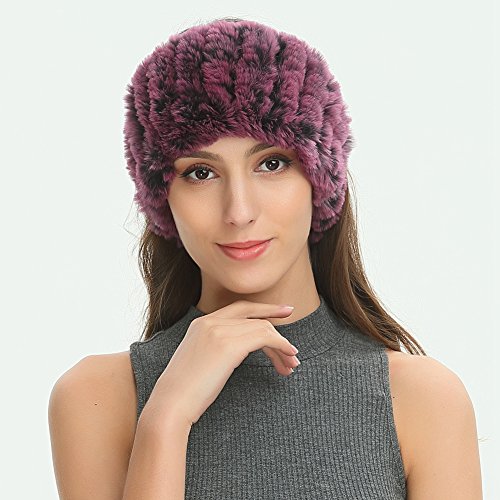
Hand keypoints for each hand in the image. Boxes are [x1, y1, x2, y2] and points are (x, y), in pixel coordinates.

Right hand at [147, 301, 298, 426]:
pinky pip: (264, 337)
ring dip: (281, 346)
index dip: (264, 309)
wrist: (170, 405)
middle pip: (255, 317)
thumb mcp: (201, 360)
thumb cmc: (185, 392)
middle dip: (278, 328)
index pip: (240, 309)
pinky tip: (287, 358)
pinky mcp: (228, 345)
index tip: (284, 311)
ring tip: (291, 364)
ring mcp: (219, 331)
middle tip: (294, 346)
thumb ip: (218, 347)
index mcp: (201, 323)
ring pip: (263, 328)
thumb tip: (241, 350)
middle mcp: (210, 322)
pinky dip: (280, 346)